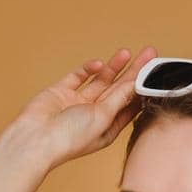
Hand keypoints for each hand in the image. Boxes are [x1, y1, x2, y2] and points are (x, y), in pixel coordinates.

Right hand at [0, 45, 156, 170]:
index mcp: (108, 127)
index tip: (156, 73)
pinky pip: (78, 77)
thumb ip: (119, 98)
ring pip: (101, 81)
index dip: (143, 88)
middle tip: (149, 54)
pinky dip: (88, 69)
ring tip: (127, 52)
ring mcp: (78, 102)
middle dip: (134, 72)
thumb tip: (136, 84)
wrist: (35, 139)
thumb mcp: (103, 117)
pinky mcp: (62, 92)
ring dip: (114, 67)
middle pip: (119, 90)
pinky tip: (99, 64)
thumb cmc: (70, 138)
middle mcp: (95, 114)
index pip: (131, 105)